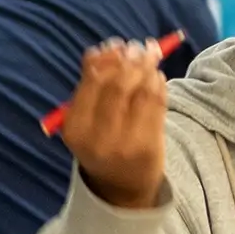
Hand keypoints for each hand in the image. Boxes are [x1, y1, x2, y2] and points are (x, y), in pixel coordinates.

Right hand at [58, 39, 170, 209]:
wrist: (121, 188)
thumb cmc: (101, 142)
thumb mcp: (84, 120)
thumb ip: (90, 86)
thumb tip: (104, 48)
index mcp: (75, 129)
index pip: (93, 82)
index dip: (107, 58)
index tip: (116, 45)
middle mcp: (98, 138)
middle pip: (119, 84)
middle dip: (131, 60)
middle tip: (139, 48)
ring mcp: (125, 144)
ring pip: (141, 92)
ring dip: (147, 68)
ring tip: (150, 58)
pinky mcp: (149, 146)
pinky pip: (157, 105)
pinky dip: (159, 84)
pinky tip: (157, 76)